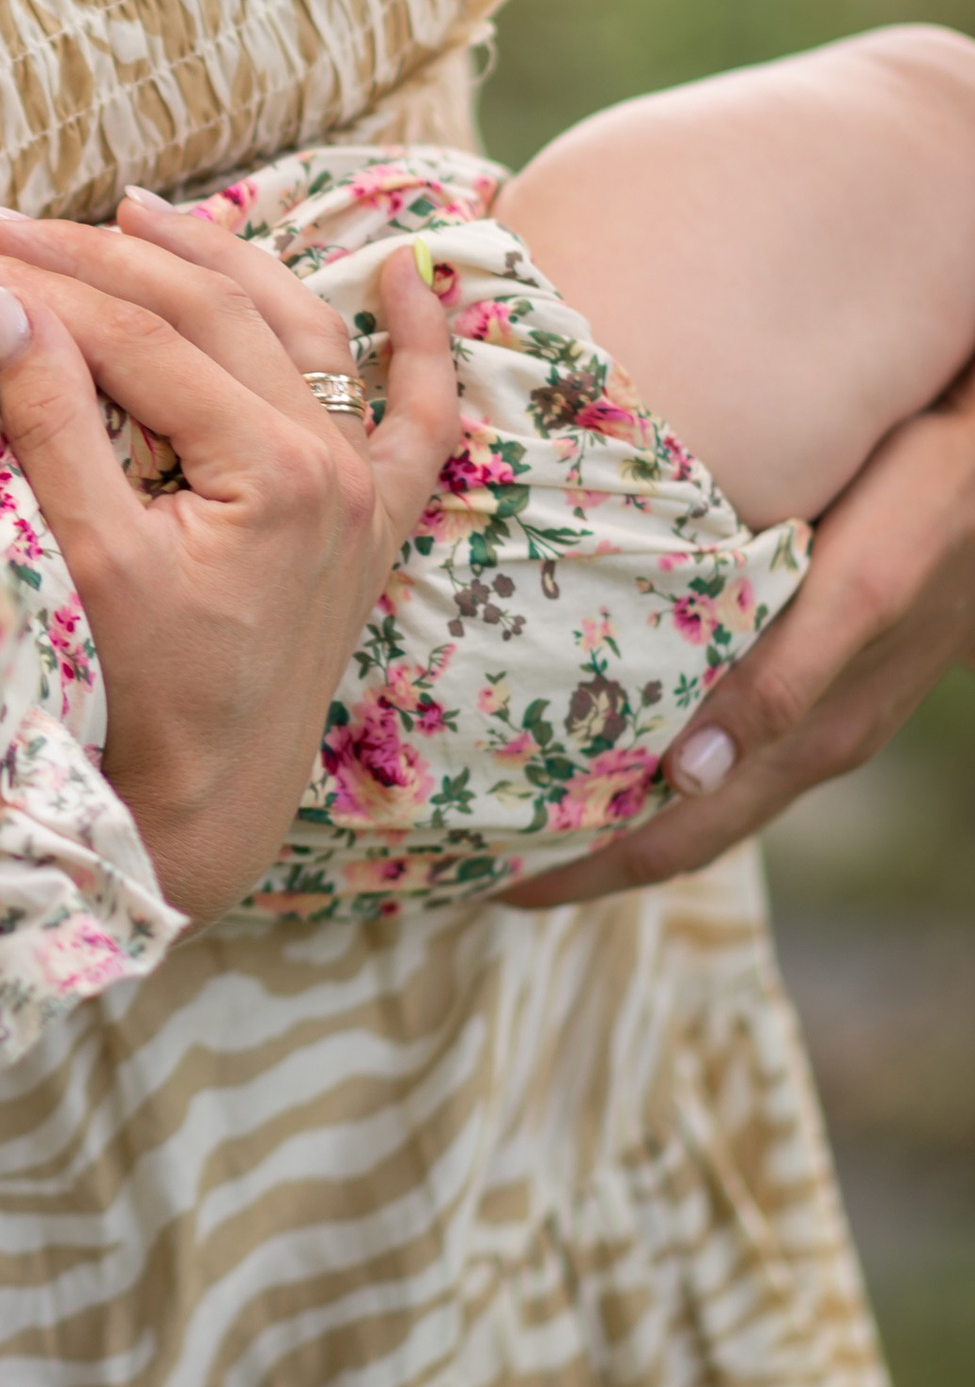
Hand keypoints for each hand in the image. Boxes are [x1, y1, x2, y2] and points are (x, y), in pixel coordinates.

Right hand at [0, 194, 460, 917]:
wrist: (209, 813)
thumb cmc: (141, 702)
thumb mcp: (89, 561)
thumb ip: (54, 423)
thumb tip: (2, 300)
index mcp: (275, 472)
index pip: (138, 338)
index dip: (34, 285)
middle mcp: (336, 464)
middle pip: (208, 312)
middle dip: (96, 256)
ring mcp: (362, 490)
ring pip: (295, 327)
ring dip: (215, 257)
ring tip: (130, 209)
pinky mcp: (371, 523)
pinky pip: (418, 418)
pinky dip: (421, 344)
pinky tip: (410, 278)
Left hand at [508, 351, 974, 906]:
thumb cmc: (938, 509)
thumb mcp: (866, 586)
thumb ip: (788, 676)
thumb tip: (692, 777)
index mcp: (803, 743)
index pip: (671, 843)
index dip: (581, 870)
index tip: (482, 878)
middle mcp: (797, 745)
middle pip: (666, 832)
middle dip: (567, 849)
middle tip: (459, 847)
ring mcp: (803, 712)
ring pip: (684, 787)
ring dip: (598, 798)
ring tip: (498, 794)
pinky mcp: (802, 664)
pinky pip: (707, 731)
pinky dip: (638, 745)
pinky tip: (585, 716)